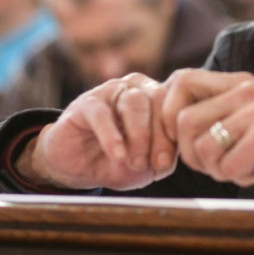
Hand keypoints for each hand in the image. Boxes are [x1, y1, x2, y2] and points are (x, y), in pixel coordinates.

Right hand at [16, 73, 176, 190]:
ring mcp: (112, 90)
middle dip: (159, 134)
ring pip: (133, 102)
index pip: (175, 104)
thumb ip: (164, 159)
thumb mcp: (148, 166)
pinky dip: (112, 136)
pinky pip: (102, 114)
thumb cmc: (119, 161)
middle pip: (158, 99)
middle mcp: (138, 87)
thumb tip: (167, 159)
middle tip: (154, 164)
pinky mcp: (87, 102)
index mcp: (158, 97)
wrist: (78, 167)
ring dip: (138, 136)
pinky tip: (117, 155)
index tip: (166, 162)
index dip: (175, 132)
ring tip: (135, 162)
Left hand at [160, 69, 253, 195]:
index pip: (180, 81)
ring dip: (217, 169)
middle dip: (192, 154)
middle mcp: (246, 89)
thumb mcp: (250, 117)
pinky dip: (241, 178)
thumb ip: (217, 112)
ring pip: (201, 148)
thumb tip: (166, 123)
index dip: (167, 114)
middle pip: (182, 122)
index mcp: (238, 82)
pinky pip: (227, 167)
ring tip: (245, 165)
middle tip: (219, 164)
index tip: (182, 142)